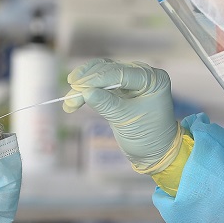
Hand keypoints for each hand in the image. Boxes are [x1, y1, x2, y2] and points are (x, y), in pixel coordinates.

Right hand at [64, 59, 181, 173]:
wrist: (155, 152)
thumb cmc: (148, 136)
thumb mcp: (127, 120)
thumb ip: (107, 104)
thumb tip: (85, 92)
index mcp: (153, 79)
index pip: (121, 73)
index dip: (97, 79)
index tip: (77, 86)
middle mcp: (143, 75)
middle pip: (109, 70)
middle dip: (87, 83)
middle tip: (70, 96)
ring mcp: (131, 81)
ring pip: (101, 75)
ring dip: (83, 87)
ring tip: (69, 102)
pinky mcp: (120, 89)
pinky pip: (100, 85)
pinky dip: (86, 92)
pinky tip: (73, 103)